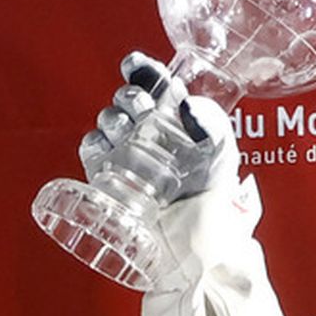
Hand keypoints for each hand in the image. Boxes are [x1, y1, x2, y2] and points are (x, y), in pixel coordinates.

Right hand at [79, 53, 236, 204]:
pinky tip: (108, 148)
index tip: (136, 66)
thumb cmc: (212, 206)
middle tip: (143, 108)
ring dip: (114, 118)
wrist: (191, 249)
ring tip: (127, 133)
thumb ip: (213, 123)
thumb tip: (186, 105)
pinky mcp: (106, 176)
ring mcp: (127, 155)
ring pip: (109, 119)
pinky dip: (96, 143)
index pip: (156, 85)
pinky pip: (92, 148)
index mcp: (177, 123)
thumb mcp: (223, 158)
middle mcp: (150, 135)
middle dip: (131, 97)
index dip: (143, 71)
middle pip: (129, 98)